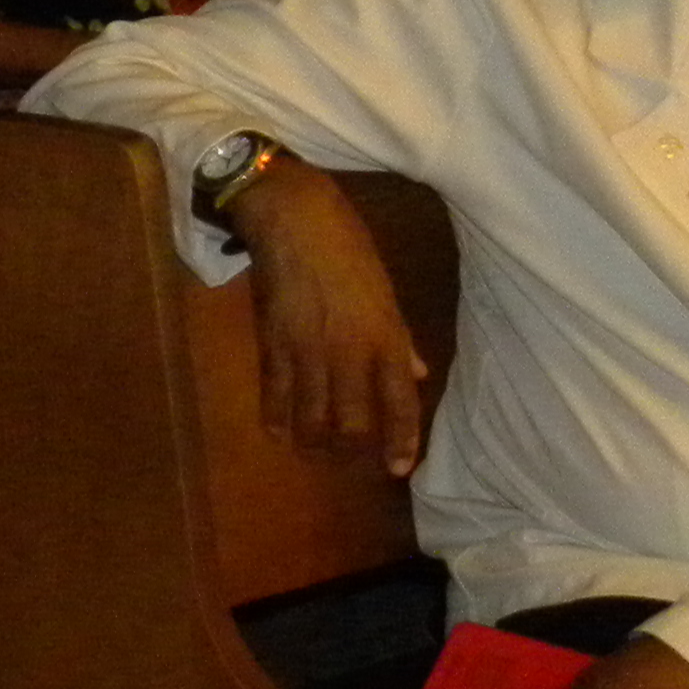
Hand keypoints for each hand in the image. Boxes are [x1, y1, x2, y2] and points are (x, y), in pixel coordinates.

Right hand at [224, 160, 428, 470]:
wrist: (294, 219)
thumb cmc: (348, 247)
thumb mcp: (385, 292)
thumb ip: (399, 338)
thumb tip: (416, 373)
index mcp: (385, 337)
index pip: (399, 403)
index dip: (401, 441)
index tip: (398, 469)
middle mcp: (349, 352)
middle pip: (353, 422)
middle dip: (351, 449)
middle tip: (348, 457)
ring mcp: (308, 351)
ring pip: (312, 417)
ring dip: (314, 443)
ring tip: (314, 452)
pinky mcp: (273, 343)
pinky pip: (275, 393)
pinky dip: (277, 419)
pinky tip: (279, 434)